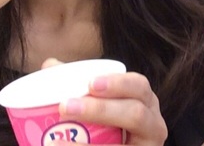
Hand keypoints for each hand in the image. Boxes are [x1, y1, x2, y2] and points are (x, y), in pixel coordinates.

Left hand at [48, 60, 166, 145]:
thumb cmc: (109, 130)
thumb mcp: (100, 107)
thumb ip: (78, 86)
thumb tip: (50, 65)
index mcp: (145, 102)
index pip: (139, 86)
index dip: (118, 83)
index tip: (90, 84)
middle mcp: (153, 125)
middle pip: (135, 113)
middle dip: (102, 109)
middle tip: (66, 107)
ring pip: (125, 145)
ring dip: (92, 138)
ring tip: (54, 141)